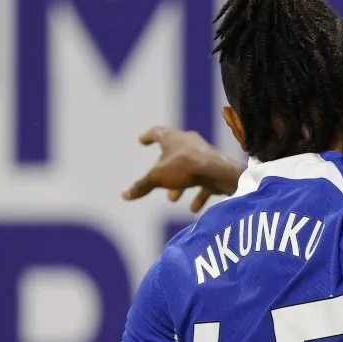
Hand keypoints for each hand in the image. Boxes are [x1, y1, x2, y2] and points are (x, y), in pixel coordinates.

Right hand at [121, 126, 243, 211]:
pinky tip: (193, 208)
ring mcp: (205, 153)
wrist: (219, 172)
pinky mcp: (216, 167)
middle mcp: (190, 142)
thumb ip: (141, 186)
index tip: (141, 140)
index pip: (157, 132)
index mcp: (173, 137)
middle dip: (164, 169)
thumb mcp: (157, 178)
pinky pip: (204, 180)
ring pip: (188, 168)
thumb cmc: (185, 168)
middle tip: (157, 180)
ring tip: (172, 198)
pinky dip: (198, 193)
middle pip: (173, 153)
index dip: (148, 137)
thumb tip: (123, 195)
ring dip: (179, 184)